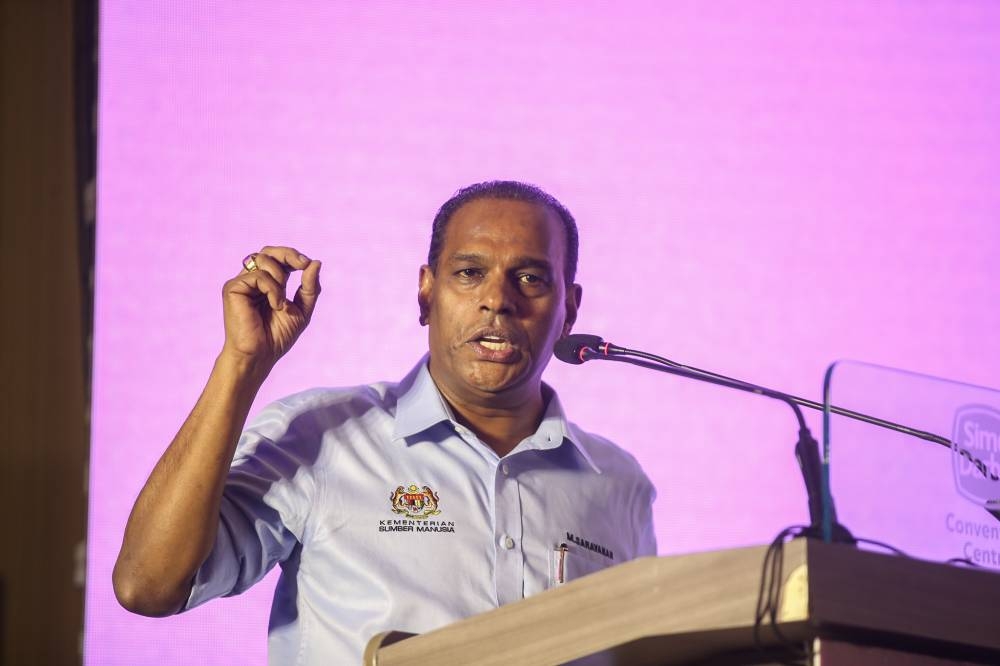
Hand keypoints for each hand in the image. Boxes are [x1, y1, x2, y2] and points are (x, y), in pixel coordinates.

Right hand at [220, 246, 321, 368]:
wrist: (260, 356)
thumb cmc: (278, 337)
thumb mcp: (302, 310)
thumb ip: (309, 287)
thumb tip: (316, 262)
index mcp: (267, 283)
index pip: (278, 258)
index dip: (293, 256)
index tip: (307, 264)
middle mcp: (252, 280)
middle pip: (267, 251)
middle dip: (288, 254)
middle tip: (302, 264)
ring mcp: (241, 283)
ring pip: (262, 259)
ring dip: (280, 277)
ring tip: (281, 302)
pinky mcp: (232, 288)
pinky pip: (257, 275)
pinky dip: (272, 289)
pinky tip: (275, 305)